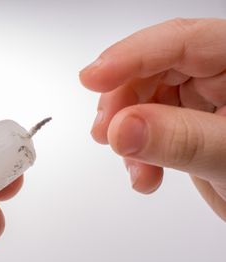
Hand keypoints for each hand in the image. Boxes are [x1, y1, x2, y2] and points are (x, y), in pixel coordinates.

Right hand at [79, 18, 225, 219]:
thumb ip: (181, 140)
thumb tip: (123, 127)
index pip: (184, 42)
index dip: (132, 56)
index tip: (92, 78)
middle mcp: (223, 76)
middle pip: (155, 69)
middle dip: (123, 104)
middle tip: (106, 133)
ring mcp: (205, 100)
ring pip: (144, 100)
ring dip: (127, 136)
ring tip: (134, 167)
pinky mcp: (190, 124)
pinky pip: (148, 127)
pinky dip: (137, 152)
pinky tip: (144, 174)